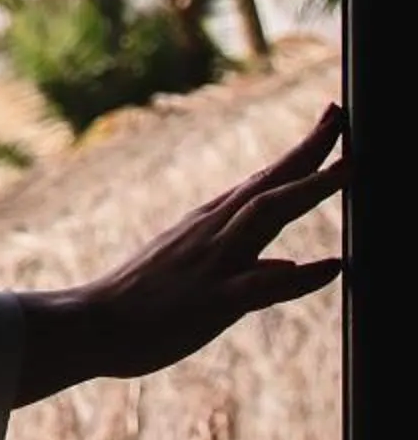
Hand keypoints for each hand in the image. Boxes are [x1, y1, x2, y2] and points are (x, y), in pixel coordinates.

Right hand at [14, 102, 344, 407]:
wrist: (90, 324)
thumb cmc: (137, 302)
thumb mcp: (190, 269)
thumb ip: (238, 263)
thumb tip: (283, 264)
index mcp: (209, 224)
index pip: (264, 179)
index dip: (301, 152)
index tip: (330, 121)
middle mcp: (214, 233)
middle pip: (270, 183)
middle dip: (310, 150)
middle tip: (341, 115)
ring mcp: (213, 263)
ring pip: (267, 217)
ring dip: (309, 190)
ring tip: (350, 168)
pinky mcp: (211, 302)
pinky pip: (259, 286)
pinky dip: (297, 276)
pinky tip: (331, 266)